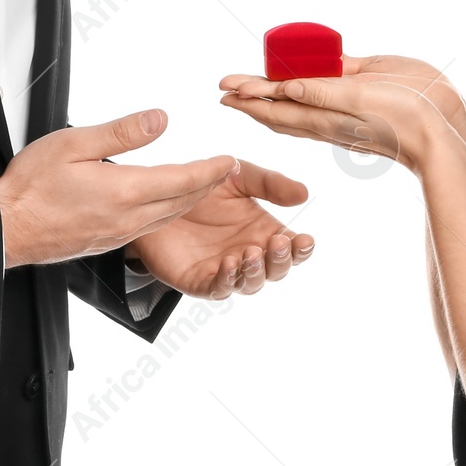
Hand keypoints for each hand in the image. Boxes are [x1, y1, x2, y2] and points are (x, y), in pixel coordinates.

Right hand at [0, 109, 236, 267]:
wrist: (7, 229)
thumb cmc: (31, 188)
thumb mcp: (74, 144)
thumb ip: (121, 132)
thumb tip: (158, 120)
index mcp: (124, 191)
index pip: (182, 179)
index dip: (210, 169)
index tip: (229, 160)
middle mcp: (127, 218)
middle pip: (182, 202)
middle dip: (208, 185)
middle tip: (227, 171)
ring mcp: (118, 234)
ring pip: (168, 217)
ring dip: (191, 200)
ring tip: (204, 185)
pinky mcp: (107, 243)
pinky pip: (149, 228)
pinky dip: (168, 213)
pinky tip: (165, 205)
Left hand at [127, 159, 313, 298]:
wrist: (159, 196)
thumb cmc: (203, 189)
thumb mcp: (239, 177)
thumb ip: (269, 183)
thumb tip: (303, 194)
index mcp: (263, 231)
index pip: (291, 247)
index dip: (302, 248)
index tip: (306, 240)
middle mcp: (249, 254)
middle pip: (275, 269)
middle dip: (280, 260)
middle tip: (278, 243)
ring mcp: (226, 269)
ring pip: (250, 283)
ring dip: (255, 272)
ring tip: (251, 254)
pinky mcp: (200, 280)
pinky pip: (218, 288)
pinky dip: (227, 280)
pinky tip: (229, 264)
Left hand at [218, 55, 465, 183]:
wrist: (445, 129)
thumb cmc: (407, 115)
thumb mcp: (362, 98)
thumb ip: (323, 92)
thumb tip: (283, 88)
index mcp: (323, 116)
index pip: (274, 106)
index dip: (248, 97)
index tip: (223, 89)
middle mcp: (329, 113)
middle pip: (280, 106)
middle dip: (251, 97)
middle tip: (225, 88)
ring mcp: (345, 105)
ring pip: (299, 99)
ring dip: (273, 91)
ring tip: (252, 85)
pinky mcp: (363, 94)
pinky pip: (324, 87)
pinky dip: (304, 82)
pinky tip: (301, 75)